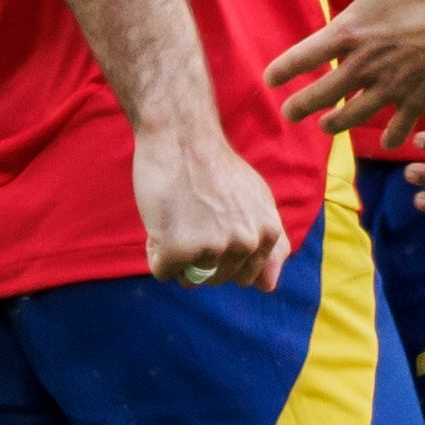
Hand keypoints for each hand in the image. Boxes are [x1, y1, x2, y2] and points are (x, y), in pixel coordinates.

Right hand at [134, 121, 289, 288]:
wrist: (180, 136)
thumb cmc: (213, 167)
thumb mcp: (256, 200)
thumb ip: (269, 244)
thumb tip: (267, 288)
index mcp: (268, 232)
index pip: (247, 276)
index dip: (224, 254)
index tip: (214, 224)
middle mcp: (246, 243)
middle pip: (216, 279)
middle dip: (200, 256)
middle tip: (192, 214)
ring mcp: (214, 248)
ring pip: (189, 278)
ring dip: (176, 254)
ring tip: (177, 215)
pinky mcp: (179, 249)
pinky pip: (162, 272)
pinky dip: (156, 252)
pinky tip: (161, 220)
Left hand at [267, 0, 424, 146]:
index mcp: (351, 33)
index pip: (305, 56)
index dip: (284, 69)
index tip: (270, 80)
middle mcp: (365, 66)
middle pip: (324, 92)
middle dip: (303, 105)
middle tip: (288, 114)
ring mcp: (392, 86)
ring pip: (356, 113)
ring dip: (338, 122)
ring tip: (328, 127)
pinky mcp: (420, 99)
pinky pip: (401, 123)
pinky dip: (393, 135)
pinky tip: (390, 144)